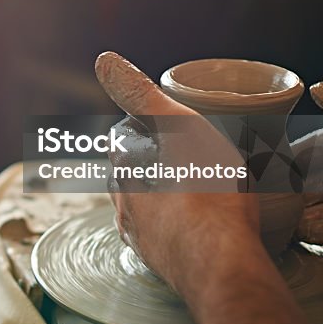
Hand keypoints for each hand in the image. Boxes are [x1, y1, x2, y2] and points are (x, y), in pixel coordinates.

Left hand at [94, 51, 261, 292]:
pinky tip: (193, 227)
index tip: (167, 126)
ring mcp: (139, 237)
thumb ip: (140, 94)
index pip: (123, 137)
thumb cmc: (203, 188)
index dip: (145, 128)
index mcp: (124, 167)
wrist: (219, 261)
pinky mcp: (160, 263)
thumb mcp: (178, 125)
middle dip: (148, 164)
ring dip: (158, 198)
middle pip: (128, 174)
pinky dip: (173, 228)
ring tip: (189, 190)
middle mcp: (123, 203)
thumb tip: (103, 60)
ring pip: (141, 208)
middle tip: (182, 157)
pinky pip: (161, 239)